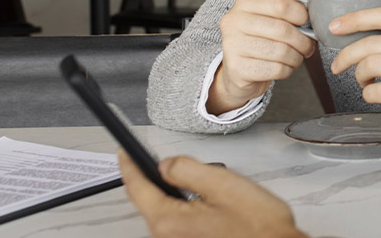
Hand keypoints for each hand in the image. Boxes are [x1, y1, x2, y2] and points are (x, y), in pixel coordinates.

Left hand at [118, 151, 305, 237]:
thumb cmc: (258, 228)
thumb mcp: (223, 184)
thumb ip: (188, 168)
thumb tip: (166, 164)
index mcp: (169, 220)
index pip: (138, 187)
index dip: (129, 165)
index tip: (123, 152)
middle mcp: (168, 236)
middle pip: (151, 199)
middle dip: (157, 177)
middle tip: (168, 160)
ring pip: (166, 209)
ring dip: (176, 192)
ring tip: (201, 183)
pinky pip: (178, 220)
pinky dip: (185, 205)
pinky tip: (205, 200)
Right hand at [208, 0, 315, 113]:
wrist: (241, 71)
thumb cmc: (262, 37)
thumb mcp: (274, 13)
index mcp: (244, 3)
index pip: (281, 4)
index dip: (301, 15)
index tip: (306, 23)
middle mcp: (234, 22)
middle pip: (283, 30)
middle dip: (303, 41)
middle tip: (308, 46)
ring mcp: (232, 46)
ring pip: (281, 52)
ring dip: (297, 57)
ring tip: (296, 57)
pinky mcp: (237, 69)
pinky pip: (276, 69)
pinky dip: (287, 70)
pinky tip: (284, 67)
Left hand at [328, 7, 380, 131]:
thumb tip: (353, 33)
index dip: (355, 19)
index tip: (335, 26)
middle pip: (372, 45)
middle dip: (347, 55)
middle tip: (338, 65)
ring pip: (371, 67)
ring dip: (359, 75)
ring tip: (364, 80)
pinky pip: (377, 92)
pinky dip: (367, 94)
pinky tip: (374, 92)